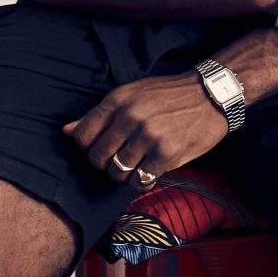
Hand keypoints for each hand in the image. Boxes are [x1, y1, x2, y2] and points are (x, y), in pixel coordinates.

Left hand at [63, 74, 227, 184]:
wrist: (211, 96)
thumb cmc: (168, 95)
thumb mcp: (132, 94)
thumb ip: (99, 114)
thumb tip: (66, 131)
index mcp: (118, 99)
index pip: (82, 136)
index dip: (87, 149)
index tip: (100, 149)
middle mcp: (130, 116)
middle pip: (97, 157)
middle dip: (104, 164)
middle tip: (119, 160)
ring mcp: (149, 136)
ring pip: (117, 172)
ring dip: (124, 175)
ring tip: (136, 165)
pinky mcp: (167, 154)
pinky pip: (140, 181)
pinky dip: (141, 182)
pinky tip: (149, 172)